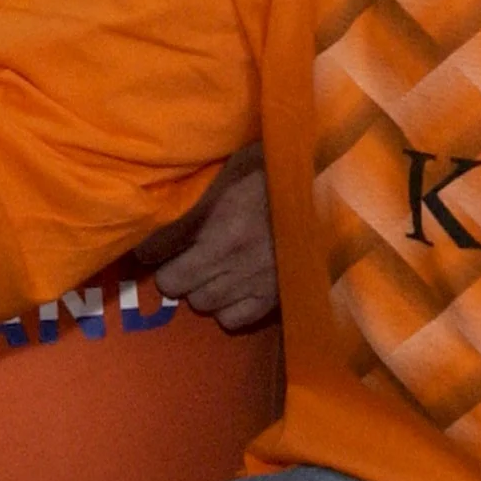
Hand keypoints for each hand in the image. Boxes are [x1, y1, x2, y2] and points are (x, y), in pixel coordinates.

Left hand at [157, 151, 277, 332]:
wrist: (331, 194)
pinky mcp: (271, 297)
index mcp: (213, 213)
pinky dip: (226, 308)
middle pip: (172, 281)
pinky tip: (231, 291)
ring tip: (206, 275)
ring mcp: (249, 279)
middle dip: (171, 271)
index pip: (156, 246)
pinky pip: (232, 319)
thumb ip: (201, 180)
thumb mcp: (235, 161)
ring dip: (198, 289)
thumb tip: (170, 184)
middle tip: (178, 260)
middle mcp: (225, 252)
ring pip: (200, 302)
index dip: (149, 245)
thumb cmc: (279, 169)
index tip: (151, 243)